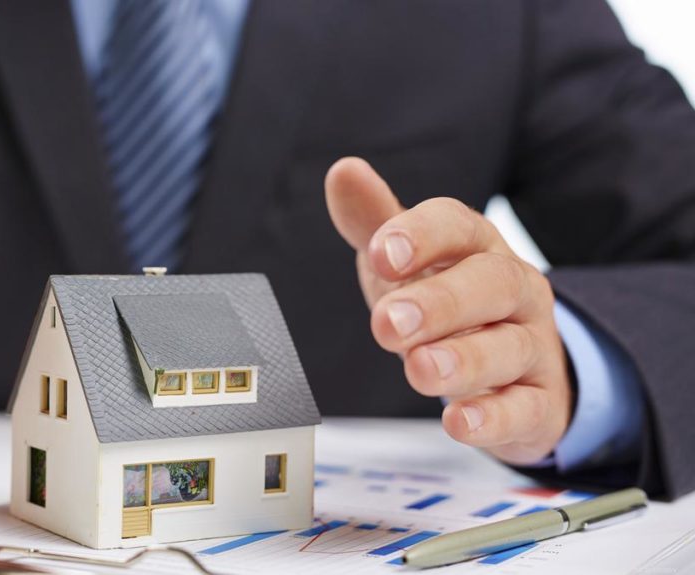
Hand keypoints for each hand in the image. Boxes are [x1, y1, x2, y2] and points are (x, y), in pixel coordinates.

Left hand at [324, 158, 571, 464]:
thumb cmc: (451, 304)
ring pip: (510, 347)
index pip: (458, 226)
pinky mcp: (538, 403)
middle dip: (440, 302)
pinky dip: (493, 417)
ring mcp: (531, 346)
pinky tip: (458, 422)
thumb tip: (344, 170)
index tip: (381, 252)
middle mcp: (514, 290)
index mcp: (478, 248)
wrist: (516, 369)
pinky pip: (525, 408)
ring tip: (419, 371)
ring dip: (464, 359)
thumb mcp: (409, 263)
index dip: (420, 236)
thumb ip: (375, 223)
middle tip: (388, 324)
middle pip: (492, 284)